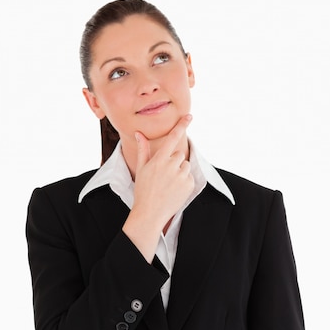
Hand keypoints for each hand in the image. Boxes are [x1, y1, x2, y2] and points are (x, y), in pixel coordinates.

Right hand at [122, 115, 194, 260]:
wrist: (150, 212)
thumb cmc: (143, 189)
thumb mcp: (141, 169)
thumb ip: (143, 149)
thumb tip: (139, 133)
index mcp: (158, 160)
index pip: (172, 138)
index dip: (181, 125)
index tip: (189, 116)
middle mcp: (171, 166)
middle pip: (179, 154)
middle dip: (173, 161)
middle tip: (163, 175)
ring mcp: (181, 176)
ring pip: (185, 165)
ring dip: (179, 172)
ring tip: (168, 184)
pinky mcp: (189, 185)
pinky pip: (189, 177)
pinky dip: (184, 182)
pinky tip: (174, 190)